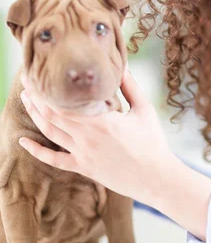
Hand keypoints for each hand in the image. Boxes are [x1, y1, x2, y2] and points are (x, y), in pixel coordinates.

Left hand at [19, 70, 179, 205]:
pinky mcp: (83, 168)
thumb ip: (130, 87)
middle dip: (36, 96)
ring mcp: (82, 154)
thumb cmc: (153, 142)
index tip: (40, 73)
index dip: (48, 88)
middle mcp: (86, 137)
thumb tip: (121, 65)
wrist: (155, 177)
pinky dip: (36, 151)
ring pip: (50, 132)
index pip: (65, 101)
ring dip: (34, 115)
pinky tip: (23, 141)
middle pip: (51, 114)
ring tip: (26, 99)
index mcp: (101, 120)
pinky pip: (54, 160)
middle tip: (27, 81)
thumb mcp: (144, 110)